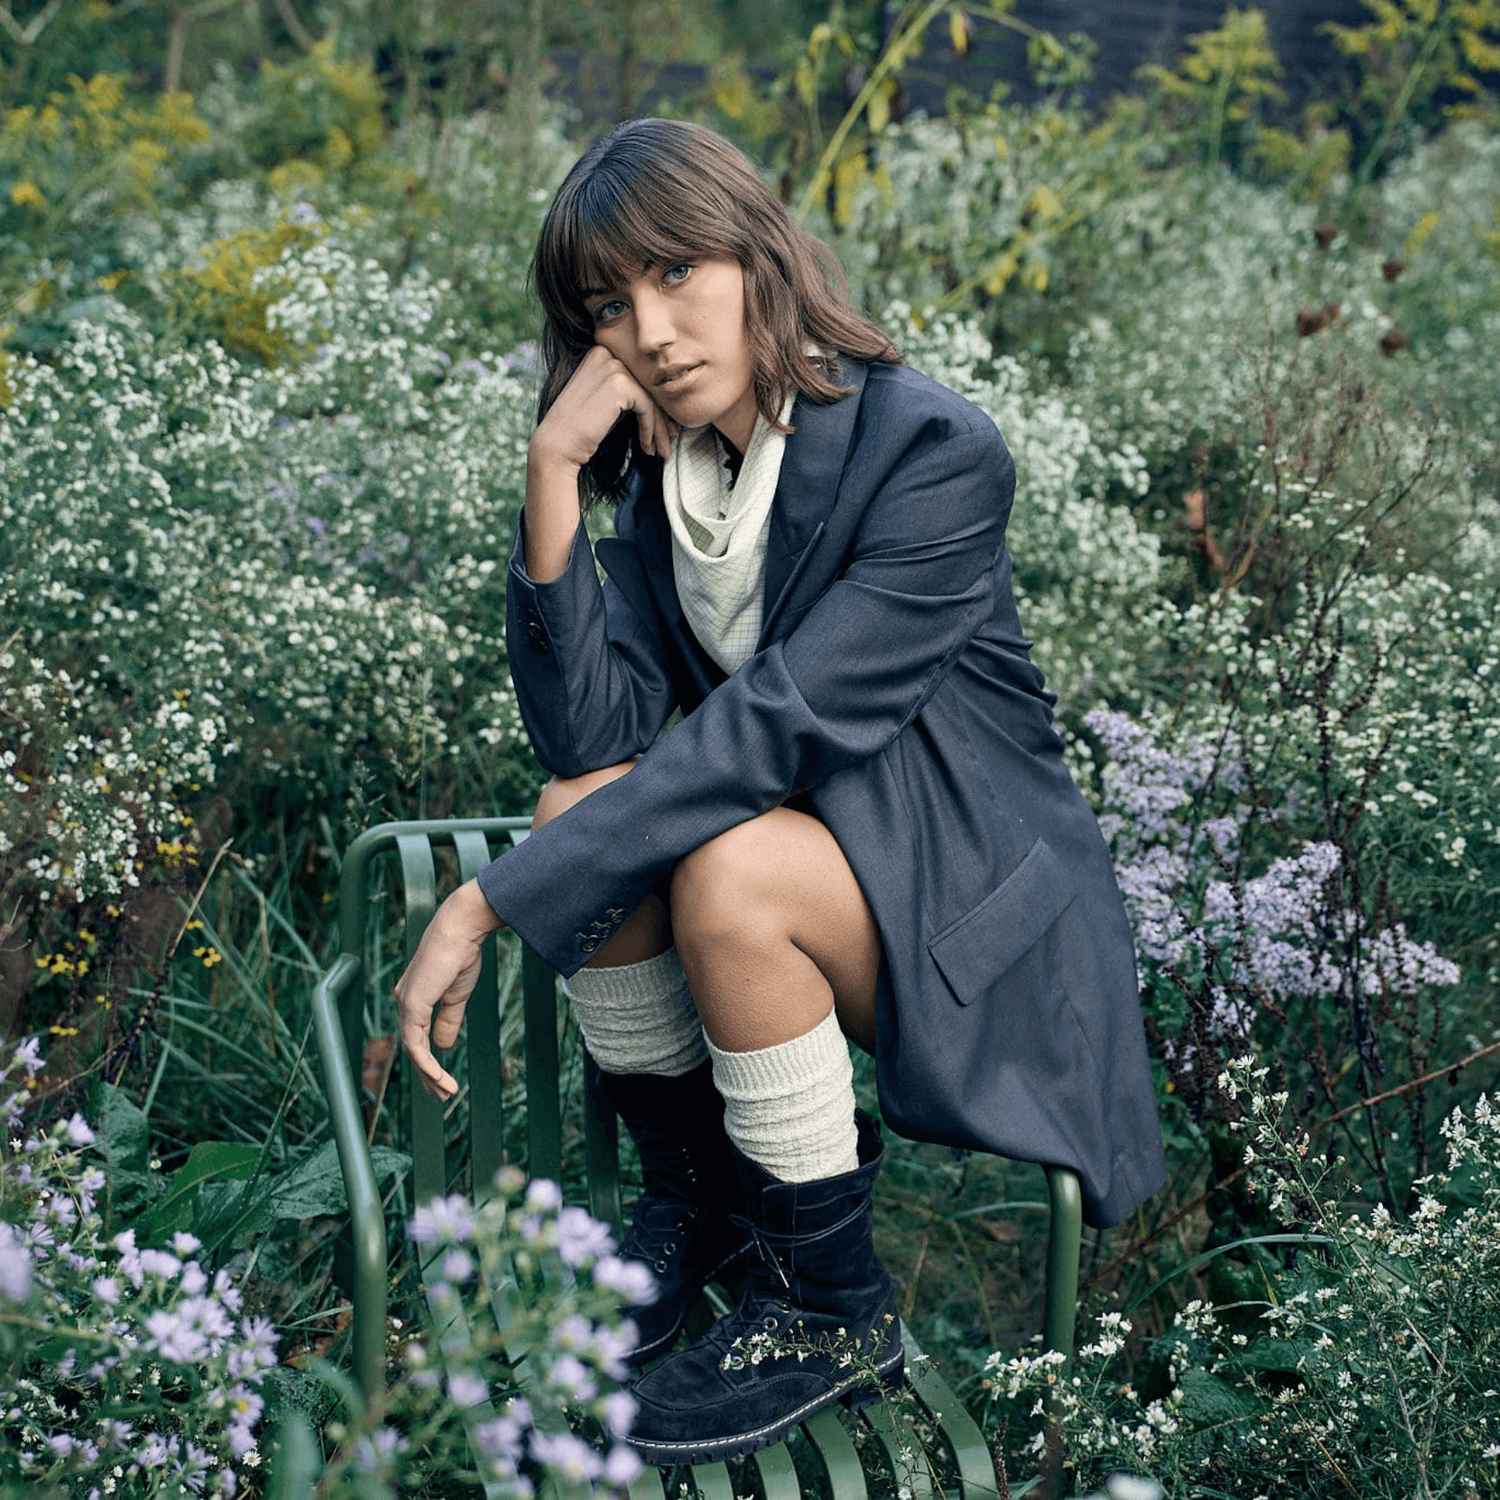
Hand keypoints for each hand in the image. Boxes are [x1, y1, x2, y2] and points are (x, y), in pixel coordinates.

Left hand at [393, 880, 506, 1102]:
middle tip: (441, 1096)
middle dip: (427, 1076)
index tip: (443, 1081)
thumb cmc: (461, 954)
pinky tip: (440, 1077)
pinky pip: (416, 1045)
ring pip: (413, 1051)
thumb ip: (448, 1020)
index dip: (429, 1062)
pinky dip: (428, 1064)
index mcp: (414, 998)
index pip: (418, 1037)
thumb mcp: (457, 995)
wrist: (461, 930)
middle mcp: (404, 1002)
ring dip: (430, 1076)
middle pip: (412, 1049)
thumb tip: (443, 1047)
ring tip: (446, 1092)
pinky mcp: (412, 1005)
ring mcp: (405, 1004)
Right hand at [530, 344, 682, 468]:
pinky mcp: (619, 384)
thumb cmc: (580, 428)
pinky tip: (647, 448)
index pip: (640, 375)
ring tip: (663, 451)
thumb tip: (664, 397)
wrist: (558, 445)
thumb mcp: (604, 400)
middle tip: (671, 439)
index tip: (665, 427)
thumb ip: (626, 390)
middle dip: (663, 416)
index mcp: (601, 351)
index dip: (656, 402)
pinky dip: (650, 430)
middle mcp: (607, 353)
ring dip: (660, 428)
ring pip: (651, 398)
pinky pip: (647, 407)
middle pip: (648, 385)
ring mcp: (612, 366)